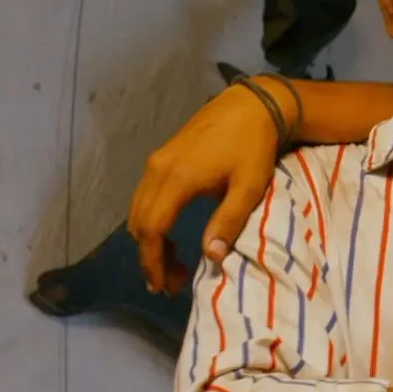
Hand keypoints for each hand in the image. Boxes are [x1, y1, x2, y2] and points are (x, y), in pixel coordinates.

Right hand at [128, 81, 288, 294]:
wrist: (252, 104)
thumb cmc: (254, 146)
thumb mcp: (249, 186)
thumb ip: (229, 220)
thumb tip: (211, 256)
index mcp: (177, 178)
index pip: (152, 229)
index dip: (153, 261)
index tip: (163, 287)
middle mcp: (158, 169)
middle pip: (139, 223)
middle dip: (150, 257)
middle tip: (172, 283)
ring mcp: (156, 161)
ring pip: (138, 210)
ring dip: (149, 240)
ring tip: (173, 265)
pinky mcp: (161, 156)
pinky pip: (144, 196)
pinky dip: (151, 220)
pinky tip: (170, 234)